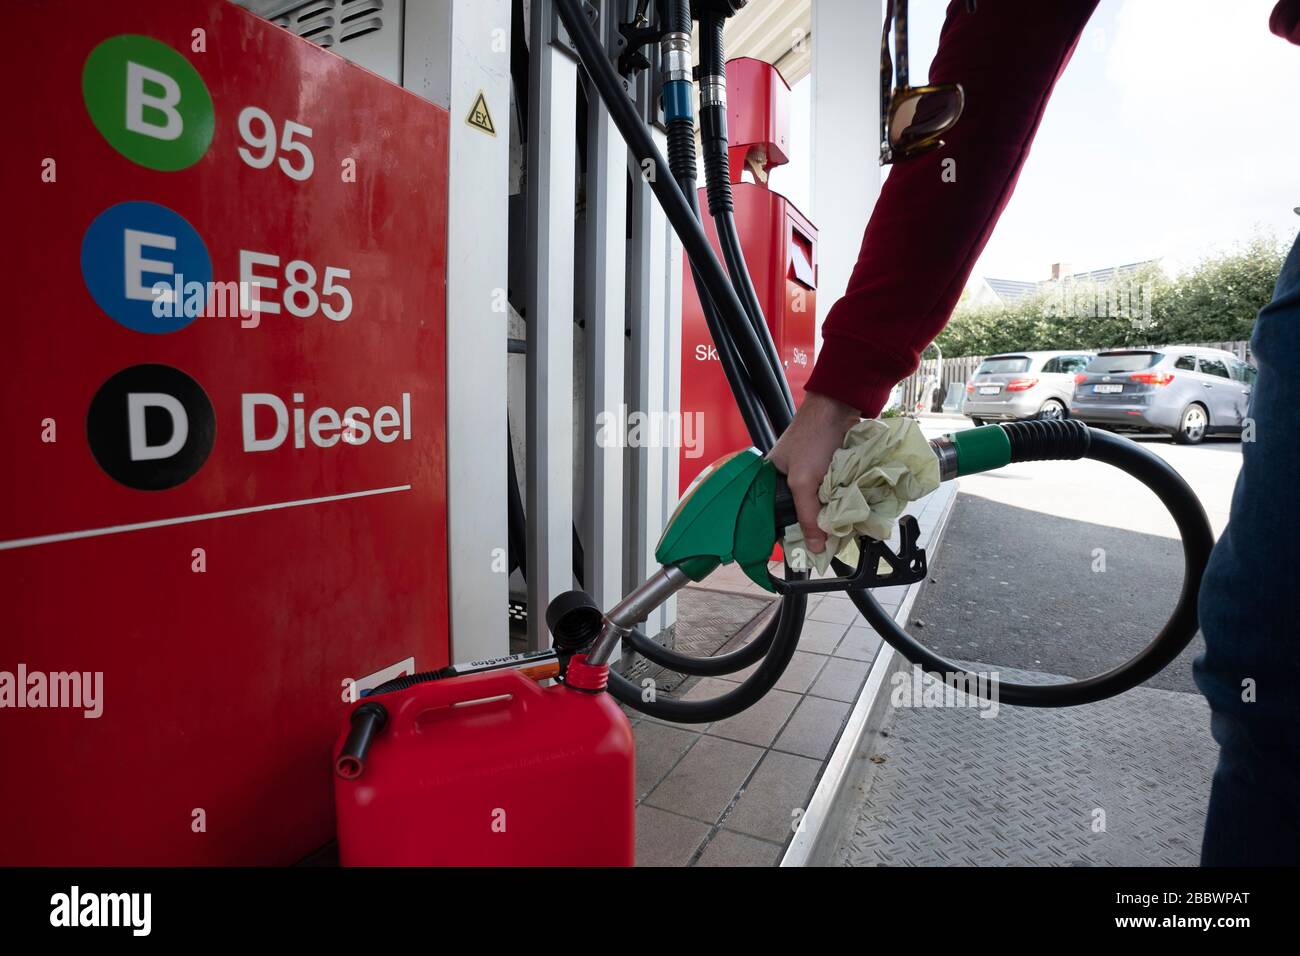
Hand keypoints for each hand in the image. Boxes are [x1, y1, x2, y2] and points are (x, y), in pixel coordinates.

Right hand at [768, 391, 860, 553]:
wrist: (839, 406)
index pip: (775, 515)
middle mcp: (789, 477)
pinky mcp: (830, 468)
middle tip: (828, 543)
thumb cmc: (812, 439)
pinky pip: (833, 492)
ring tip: (840, 531)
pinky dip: (841, 501)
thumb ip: (807, 515)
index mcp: (771, 479)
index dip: (788, 532)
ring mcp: (812, 473)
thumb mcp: (803, 481)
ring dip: (830, 514)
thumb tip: (815, 548)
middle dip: (814, 525)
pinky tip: (848, 511)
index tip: (804, 550)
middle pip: (801, 511)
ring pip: (820, 503)